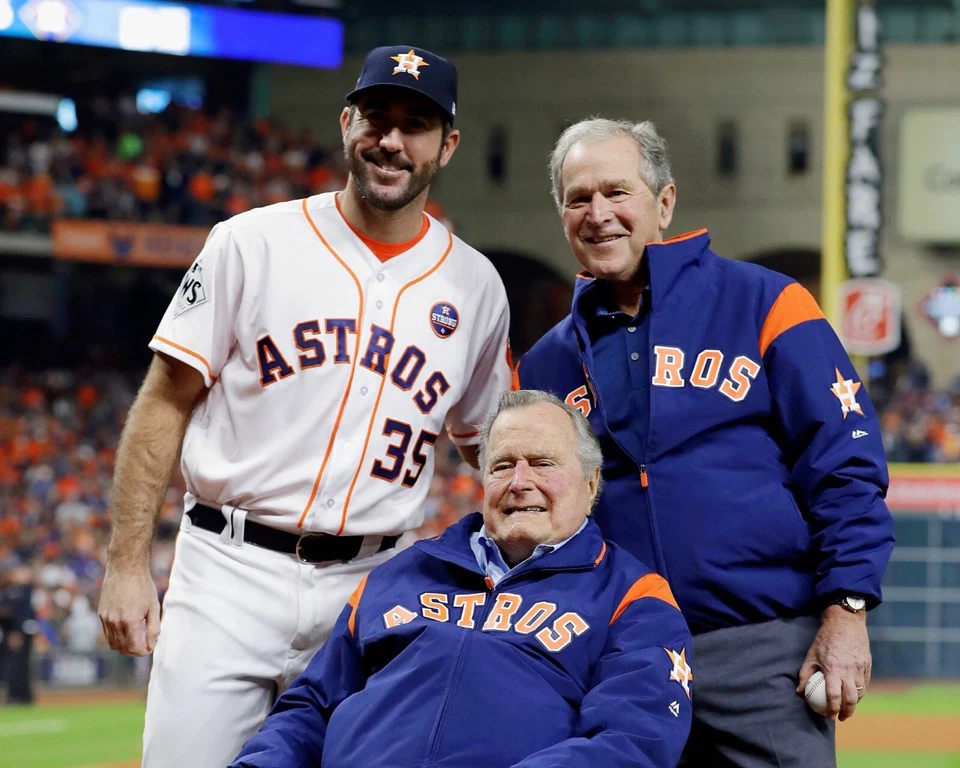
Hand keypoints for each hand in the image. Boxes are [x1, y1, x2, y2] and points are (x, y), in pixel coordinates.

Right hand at [98, 564, 160, 655]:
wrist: (125, 568)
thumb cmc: (143, 586)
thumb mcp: (154, 607)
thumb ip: (154, 628)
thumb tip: (151, 645)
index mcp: (130, 620)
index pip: (134, 648)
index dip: (143, 652)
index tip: (150, 648)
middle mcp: (115, 622)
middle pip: (123, 649)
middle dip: (134, 651)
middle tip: (144, 645)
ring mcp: (106, 618)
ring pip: (113, 644)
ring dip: (124, 647)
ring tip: (136, 640)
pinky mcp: (101, 614)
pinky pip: (107, 634)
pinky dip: (116, 638)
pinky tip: (126, 632)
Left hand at [796, 605, 870, 720]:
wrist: (845, 622)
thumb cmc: (825, 639)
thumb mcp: (811, 654)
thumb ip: (804, 674)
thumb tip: (800, 692)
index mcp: (833, 669)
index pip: (834, 695)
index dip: (832, 709)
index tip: (830, 716)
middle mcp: (848, 671)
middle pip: (850, 698)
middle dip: (847, 712)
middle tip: (841, 718)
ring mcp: (860, 668)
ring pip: (860, 692)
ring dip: (854, 703)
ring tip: (848, 708)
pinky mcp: (867, 665)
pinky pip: (865, 683)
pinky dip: (861, 691)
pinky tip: (855, 694)